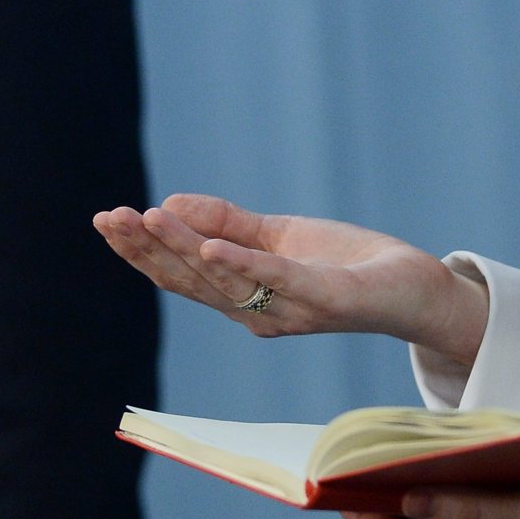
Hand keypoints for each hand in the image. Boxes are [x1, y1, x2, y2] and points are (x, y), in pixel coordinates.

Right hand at [92, 193, 488, 361]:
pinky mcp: (324, 298)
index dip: (142, 250)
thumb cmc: (345, 263)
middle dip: (146, 249)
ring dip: (181, 249)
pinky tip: (211, 246)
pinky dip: (242, 265)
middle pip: (190, 280)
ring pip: (223, 279)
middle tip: (107, 219)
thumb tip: (170, 205)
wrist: (413, 287)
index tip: (106, 220)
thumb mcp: (277, 235)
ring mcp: (289, 310)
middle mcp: (257, 313)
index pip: (180, 273)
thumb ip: (228, 223)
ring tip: (146, 219)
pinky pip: (277, 281)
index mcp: (242, 297)